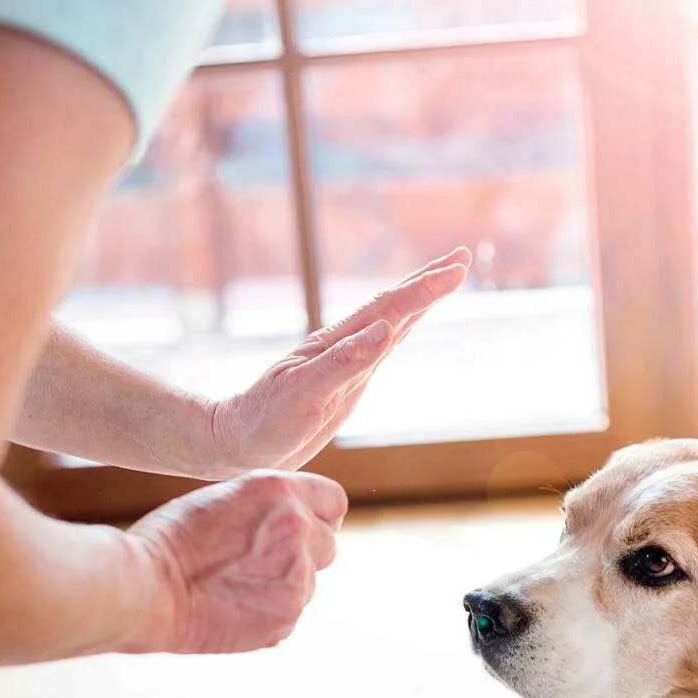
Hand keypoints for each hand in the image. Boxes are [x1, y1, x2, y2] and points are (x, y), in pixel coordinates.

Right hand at [123, 470, 346, 653]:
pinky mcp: (287, 616)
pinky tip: (229, 607)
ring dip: (282, 584)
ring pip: (308, 583)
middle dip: (302, 553)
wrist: (145, 589)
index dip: (318, 515)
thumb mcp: (224, 498)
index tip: (302, 527)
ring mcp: (298, 575)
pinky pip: (289, 613)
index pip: (334, 500)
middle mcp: (298, 528)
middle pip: (327, 544)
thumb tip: (295, 524)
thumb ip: (268, 508)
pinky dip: (267, 613)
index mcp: (280, 490)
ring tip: (232, 585)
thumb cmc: (169, 540)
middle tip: (257, 562)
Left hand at [205, 248, 469, 474]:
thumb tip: (386, 329)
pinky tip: (402, 326)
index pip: (389, 309)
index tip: (457, 267)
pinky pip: (381, 349)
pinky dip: (401, 330)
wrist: (235, 442)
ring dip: (419, 301)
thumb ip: (345, 362)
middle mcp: (345, 348)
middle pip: (393, 306)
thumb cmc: (265, 421)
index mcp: (338, 344)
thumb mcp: (304, 394)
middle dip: (428, 282)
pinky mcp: (344, 384)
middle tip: (463, 256)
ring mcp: (345, 364)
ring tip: (445, 280)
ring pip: (390, 323)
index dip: (424, 289)